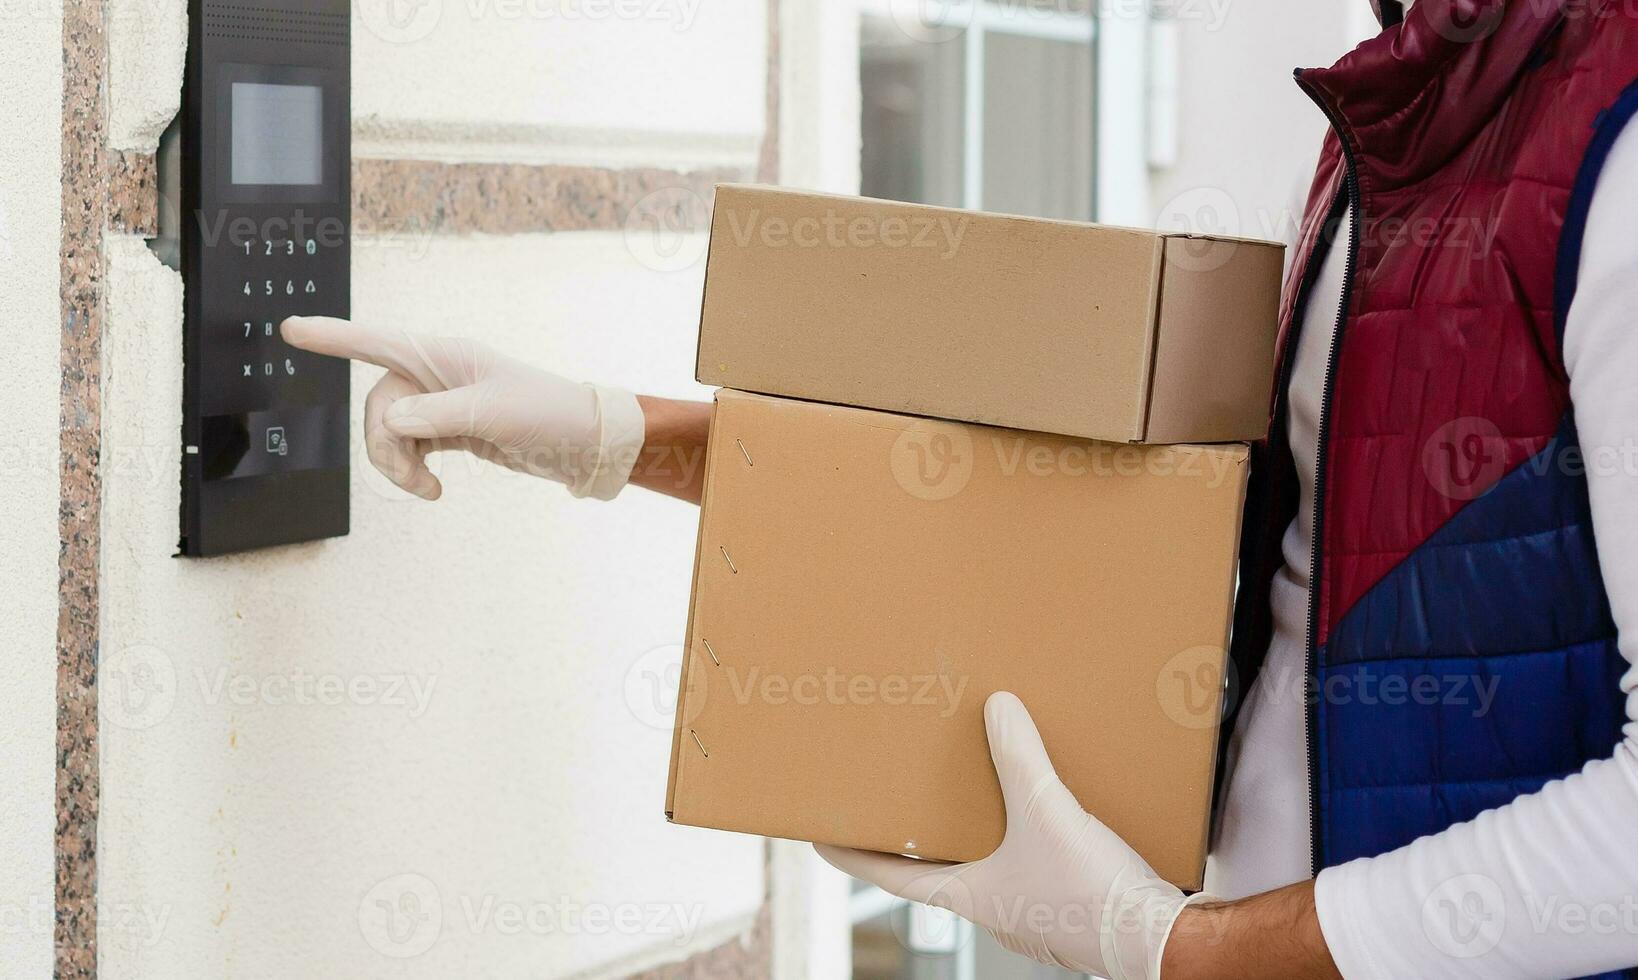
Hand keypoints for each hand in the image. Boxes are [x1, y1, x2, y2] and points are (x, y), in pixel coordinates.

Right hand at [281, 316, 644, 500]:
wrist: (583, 443)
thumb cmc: (546, 414)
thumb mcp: (493, 413)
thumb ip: (437, 415)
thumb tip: (391, 421)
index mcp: (444, 355)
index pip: (376, 342)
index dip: (333, 337)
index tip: (290, 329)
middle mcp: (437, 374)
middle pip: (379, 404)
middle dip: (384, 445)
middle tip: (414, 478)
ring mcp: (442, 402)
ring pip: (390, 430)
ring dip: (397, 463)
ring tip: (426, 489)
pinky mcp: (451, 429)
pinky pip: (410, 446)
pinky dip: (412, 469)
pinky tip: (432, 489)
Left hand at [818, 692, 1208, 979]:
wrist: (1162, 938)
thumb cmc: (1094, 894)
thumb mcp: (1047, 813)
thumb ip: (1018, 757)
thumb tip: (997, 707)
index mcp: (967, 897)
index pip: (890, 874)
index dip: (853, 852)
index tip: (821, 837)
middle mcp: (991, 908)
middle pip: (937, 867)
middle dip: (921, 832)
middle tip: (902, 797)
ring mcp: (1028, 910)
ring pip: (985, 864)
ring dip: (974, 831)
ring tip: (971, 789)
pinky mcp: (1065, 902)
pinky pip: (1028, 862)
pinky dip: (1020, 835)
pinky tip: (1040, 807)